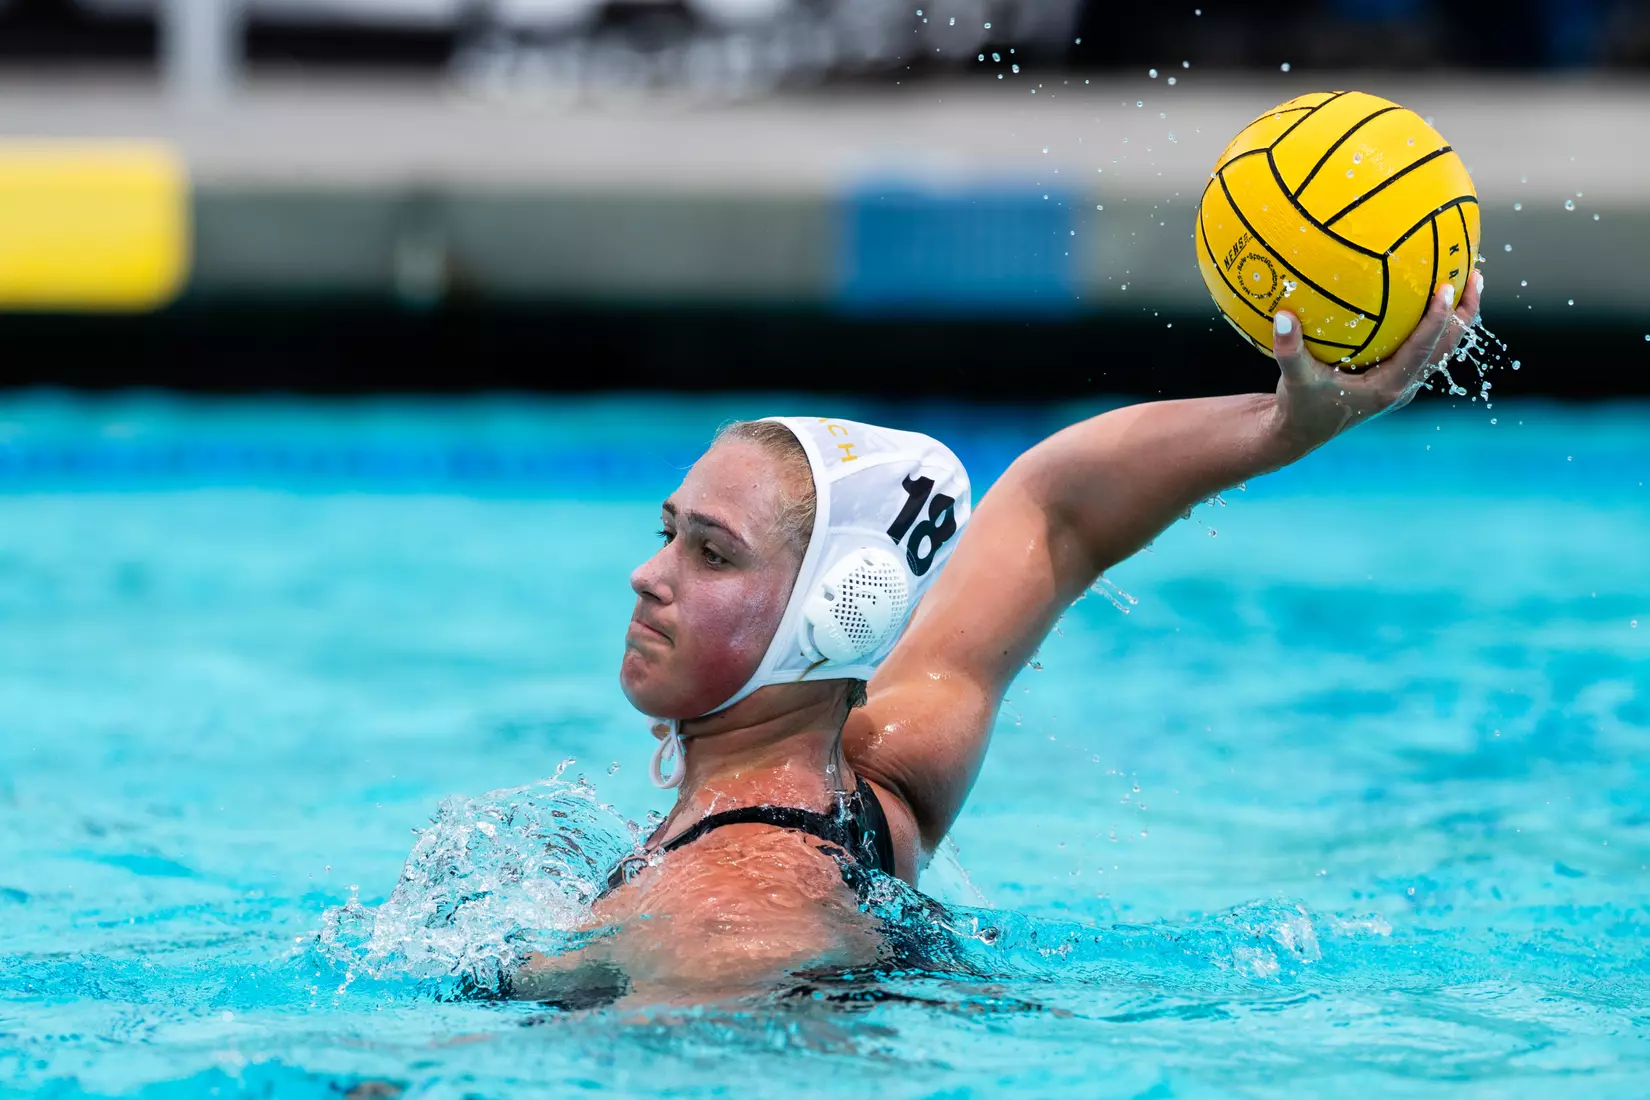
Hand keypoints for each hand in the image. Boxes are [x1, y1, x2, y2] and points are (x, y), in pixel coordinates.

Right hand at [1270, 270, 1483, 454]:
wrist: (1300, 433)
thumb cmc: (1299, 407)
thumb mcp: (1294, 379)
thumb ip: (1288, 350)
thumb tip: (1283, 316)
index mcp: (1388, 388)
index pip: (1422, 348)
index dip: (1438, 318)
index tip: (1447, 287)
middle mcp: (1402, 387)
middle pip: (1446, 348)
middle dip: (1464, 313)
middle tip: (1474, 276)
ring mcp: (1402, 385)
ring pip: (1441, 349)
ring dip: (1456, 319)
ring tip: (1467, 284)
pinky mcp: (1395, 380)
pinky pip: (1424, 349)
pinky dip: (1433, 326)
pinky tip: (1427, 301)